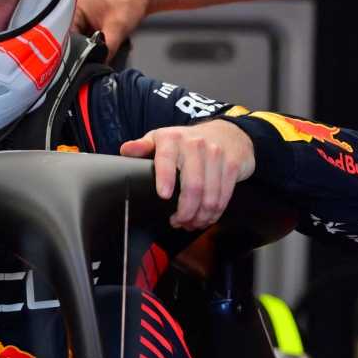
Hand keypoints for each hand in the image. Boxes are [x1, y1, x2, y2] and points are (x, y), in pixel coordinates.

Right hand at [72, 0, 150, 60]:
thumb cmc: (128, 3)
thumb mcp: (116, 31)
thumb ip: (105, 52)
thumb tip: (98, 69)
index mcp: (73, 9)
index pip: (66, 38)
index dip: (74, 53)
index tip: (82, 67)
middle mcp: (73, 11)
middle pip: (74, 40)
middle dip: (87, 51)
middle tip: (96, 64)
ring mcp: (82, 15)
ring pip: (84, 39)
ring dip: (96, 48)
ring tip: (106, 55)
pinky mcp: (91, 19)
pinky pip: (91, 35)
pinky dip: (101, 42)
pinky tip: (111, 48)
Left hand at [121, 120, 254, 229]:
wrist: (227, 133)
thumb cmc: (186, 141)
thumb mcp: (161, 139)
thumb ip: (142, 147)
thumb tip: (125, 150)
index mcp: (173, 139)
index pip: (167, 158)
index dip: (165, 177)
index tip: (163, 196)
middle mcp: (196, 145)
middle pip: (193, 185)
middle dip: (185, 211)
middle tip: (177, 222)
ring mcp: (216, 156)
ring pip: (209, 196)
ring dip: (200, 217)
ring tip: (190, 224)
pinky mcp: (232, 167)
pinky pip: (224, 197)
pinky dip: (214, 214)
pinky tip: (205, 219)